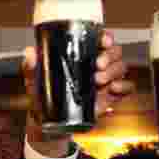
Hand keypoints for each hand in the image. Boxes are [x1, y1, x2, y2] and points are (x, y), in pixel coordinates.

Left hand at [22, 31, 134, 152]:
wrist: (48, 121)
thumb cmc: (43, 94)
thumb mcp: (35, 78)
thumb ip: (31, 65)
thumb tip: (30, 53)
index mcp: (83, 55)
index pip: (100, 40)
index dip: (106, 38)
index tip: (102, 42)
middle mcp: (98, 64)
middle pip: (115, 52)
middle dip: (110, 56)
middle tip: (97, 65)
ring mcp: (106, 80)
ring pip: (121, 68)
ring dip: (113, 72)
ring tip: (98, 81)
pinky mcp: (111, 96)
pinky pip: (127, 88)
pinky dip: (124, 87)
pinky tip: (113, 89)